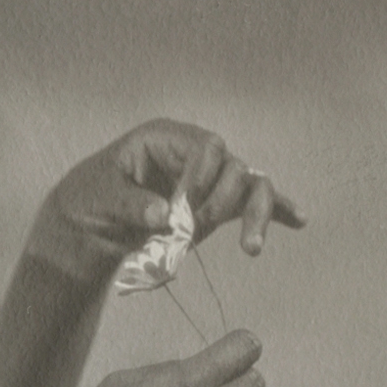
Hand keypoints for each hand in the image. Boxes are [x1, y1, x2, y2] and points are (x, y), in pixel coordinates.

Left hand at [27, 121, 304, 277]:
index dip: (202, 178)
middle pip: (234, 167)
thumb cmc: (89, 199)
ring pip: (250, 186)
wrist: (88, 223)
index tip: (181, 210)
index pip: (205, 146)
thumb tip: (163, 215)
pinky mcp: (215, 206)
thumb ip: (129, 204)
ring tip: (251, 248)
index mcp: (166, 138)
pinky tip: (299, 221)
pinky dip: (275, 210)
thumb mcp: (99, 198)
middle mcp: (195, 156)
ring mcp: (209, 181)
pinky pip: (252, 203)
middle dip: (222, 201)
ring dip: (259, 214)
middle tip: (195, 229)